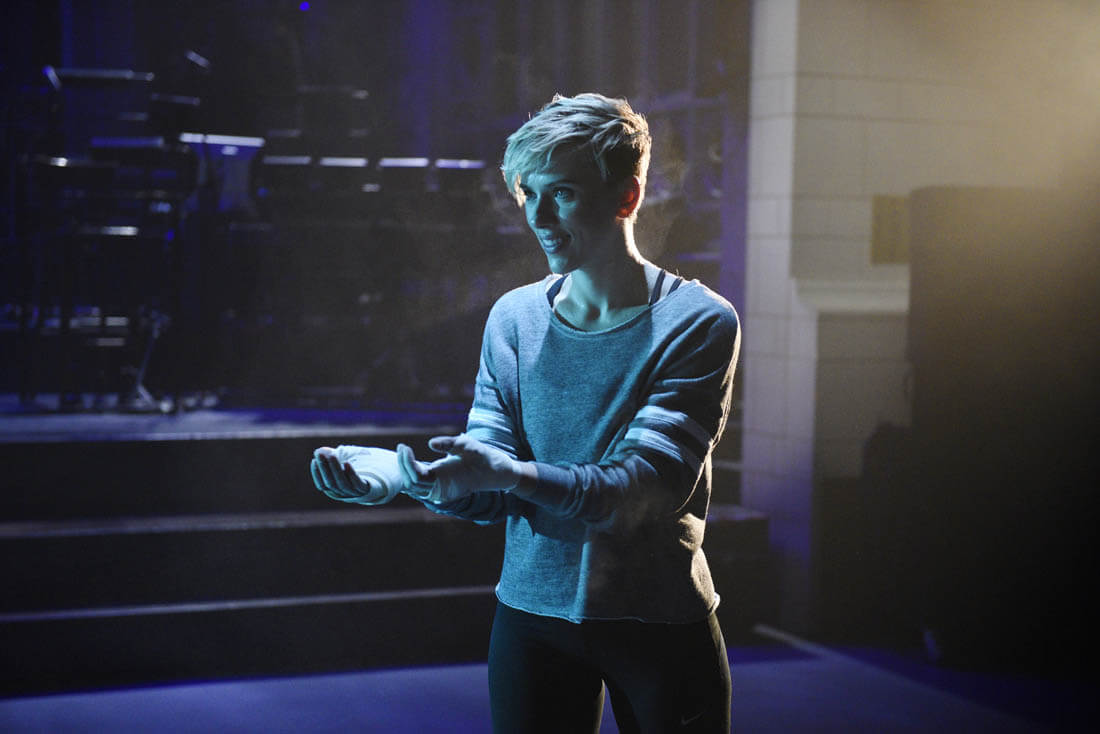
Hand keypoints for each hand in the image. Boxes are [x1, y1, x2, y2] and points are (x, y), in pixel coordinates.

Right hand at [311, 446, 395, 504]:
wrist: (391, 469)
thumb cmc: (367, 462)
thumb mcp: (348, 456)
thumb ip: (335, 455)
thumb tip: (320, 451)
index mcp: (339, 490)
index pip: (324, 484)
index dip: (318, 472)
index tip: (314, 459)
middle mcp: (347, 495)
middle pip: (331, 484)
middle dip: (324, 468)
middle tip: (319, 454)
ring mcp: (358, 494)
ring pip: (342, 484)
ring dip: (335, 469)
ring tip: (331, 455)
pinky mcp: (370, 490)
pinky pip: (358, 485)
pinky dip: (351, 474)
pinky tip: (346, 463)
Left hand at [396, 434, 521, 502]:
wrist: (494, 473)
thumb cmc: (481, 457)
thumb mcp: (467, 444)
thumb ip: (449, 443)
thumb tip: (431, 443)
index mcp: (445, 481)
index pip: (417, 476)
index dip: (407, 463)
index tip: (404, 447)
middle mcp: (439, 491)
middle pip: (410, 483)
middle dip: (402, 465)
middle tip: (401, 447)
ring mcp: (438, 493)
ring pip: (412, 486)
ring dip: (404, 470)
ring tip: (402, 451)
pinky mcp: (438, 490)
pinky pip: (418, 486)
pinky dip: (410, 474)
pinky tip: (406, 462)